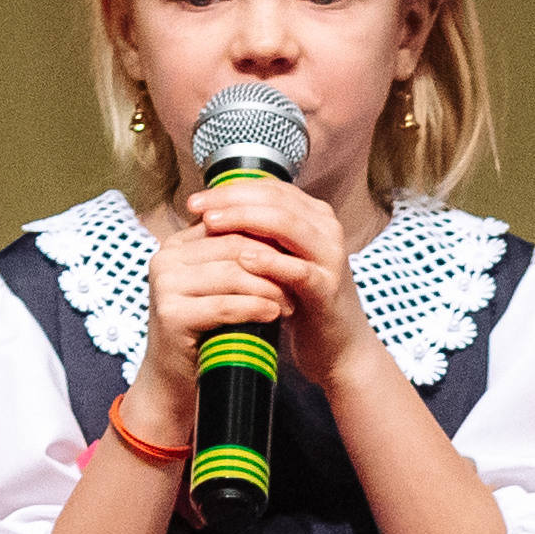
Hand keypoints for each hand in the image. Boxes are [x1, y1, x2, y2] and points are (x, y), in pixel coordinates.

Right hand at [136, 201, 302, 429]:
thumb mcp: (223, 287)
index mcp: (178, 243)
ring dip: (269, 287)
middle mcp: (165, 258)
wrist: (177, 379)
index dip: (268, 237)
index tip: (299, 251)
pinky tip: (275, 314)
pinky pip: (224, 305)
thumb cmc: (209, 329)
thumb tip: (287, 228)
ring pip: (231, 274)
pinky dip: (254, 308)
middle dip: (272, 261)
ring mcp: (165, 285)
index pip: (231, 225)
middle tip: (301, 278)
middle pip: (233, 246)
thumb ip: (240, 258)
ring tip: (292, 302)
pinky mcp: (170, 314)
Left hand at [180, 176, 372, 391]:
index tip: (196, 199)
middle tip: (198, 207)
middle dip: (231, 200)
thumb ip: (259, 235)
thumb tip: (210, 213)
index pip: (270, 189)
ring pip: (287, 224)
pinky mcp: (328, 289)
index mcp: (315, 216)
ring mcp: (331, 257)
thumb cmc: (301, 299)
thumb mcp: (281, 259)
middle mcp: (327, 229)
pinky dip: (269, 263)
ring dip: (245, 220)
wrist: (338, 344)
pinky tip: (242, 260)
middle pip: (275, 200)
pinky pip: (298, 270)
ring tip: (211, 224)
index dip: (231, 190)